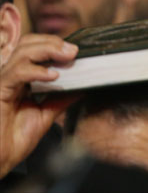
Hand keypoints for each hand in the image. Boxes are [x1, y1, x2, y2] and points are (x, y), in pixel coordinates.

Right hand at [0, 34, 77, 177]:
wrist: (0, 160)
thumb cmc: (14, 140)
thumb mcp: (46, 115)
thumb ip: (61, 98)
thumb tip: (83, 87)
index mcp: (20, 80)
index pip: (34, 49)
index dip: (54, 45)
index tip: (76, 51)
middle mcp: (9, 77)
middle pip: (27, 44)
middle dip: (53, 42)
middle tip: (73, 50)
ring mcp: (2, 82)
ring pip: (22, 52)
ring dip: (48, 49)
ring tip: (67, 56)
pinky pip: (16, 73)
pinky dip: (36, 70)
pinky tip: (52, 76)